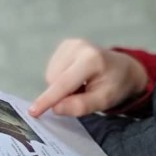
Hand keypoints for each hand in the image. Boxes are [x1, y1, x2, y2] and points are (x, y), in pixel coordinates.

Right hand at [28, 38, 148, 117]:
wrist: (123, 68)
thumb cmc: (115, 86)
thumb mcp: (104, 101)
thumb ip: (81, 106)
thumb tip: (55, 108)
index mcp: (91, 59)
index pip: (64, 83)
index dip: (48, 99)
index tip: (33, 111)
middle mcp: (78, 46)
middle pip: (54, 80)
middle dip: (62, 94)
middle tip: (83, 94)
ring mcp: (70, 43)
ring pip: (50, 76)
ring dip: (62, 87)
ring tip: (82, 85)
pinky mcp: (65, 45)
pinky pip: (52, 70)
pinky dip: (61, 79)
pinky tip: (76, 77)